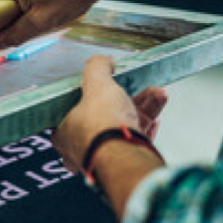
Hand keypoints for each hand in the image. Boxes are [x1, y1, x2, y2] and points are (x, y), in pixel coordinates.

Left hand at [52, 55, 166, 171]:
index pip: (73, 110)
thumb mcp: (97, 85)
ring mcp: (104, 156)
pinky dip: (147, 126)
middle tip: (139, 86)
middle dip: (128, 98)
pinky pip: (135, 140)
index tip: (106, 86)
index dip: (90, 95)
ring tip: (158, 94)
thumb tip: (103, 61)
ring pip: (124, 126)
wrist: (125, 156)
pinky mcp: (124, 161)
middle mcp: (82, 148)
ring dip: (144, 108)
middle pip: (105, 116)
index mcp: (65, 133)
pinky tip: (157, 116)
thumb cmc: (102, 125)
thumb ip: (97, 69)